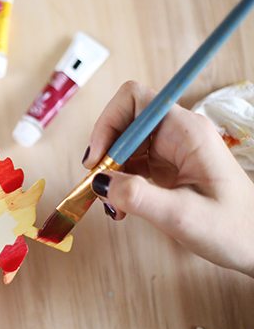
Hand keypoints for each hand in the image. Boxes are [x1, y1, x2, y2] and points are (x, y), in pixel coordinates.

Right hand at [83, 81, 253, 277]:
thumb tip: (98, 181)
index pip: (134, 100)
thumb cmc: (233, 229)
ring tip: (111, 205)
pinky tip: (121, 207)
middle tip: (98, 186)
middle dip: (104, 153)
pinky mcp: (167, 167)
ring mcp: (172, 150)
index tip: (97, 160)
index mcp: (186, 131)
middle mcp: (177, 133)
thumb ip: (137, 196)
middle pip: (124, 122)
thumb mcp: (181, 215)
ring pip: (124, 145)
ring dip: (109, 171)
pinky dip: (119, 183)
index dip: (107, 123)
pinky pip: (132, 163)